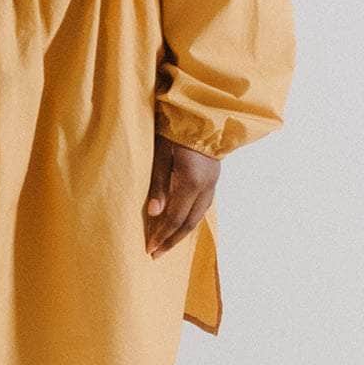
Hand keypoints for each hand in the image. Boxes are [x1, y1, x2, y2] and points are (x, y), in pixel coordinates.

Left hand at [144, 133, 218, 256]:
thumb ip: (158, 184)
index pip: (175, 217)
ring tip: (168, 243)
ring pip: (198, 215)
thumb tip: (154, 214)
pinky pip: (204, 205)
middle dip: (172, 240)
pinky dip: (191, 218)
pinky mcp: (214, 177)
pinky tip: (183, 222)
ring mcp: (213, 182)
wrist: (202, 110)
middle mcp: (206, 185)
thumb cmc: (174, 127)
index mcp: (192, 180)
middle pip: (189, 222)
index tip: (149, 249)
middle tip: (156, 254)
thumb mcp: (160, 153)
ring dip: (182, 231)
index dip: (162, 235)